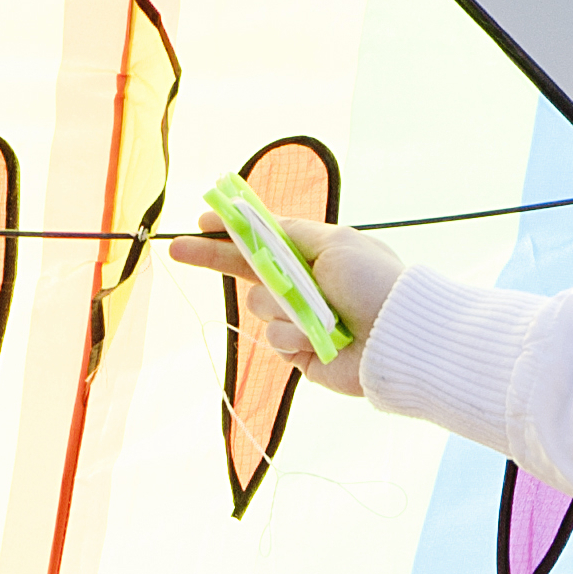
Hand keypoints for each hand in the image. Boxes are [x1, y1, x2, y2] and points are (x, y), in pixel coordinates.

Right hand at [165, 214, 402, 398]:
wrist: (396, 337)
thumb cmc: (373, 283)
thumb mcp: (334, 244)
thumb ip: (293, 233)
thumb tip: (260, 221)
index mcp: (311, 252)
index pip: (261, 238)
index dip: (231, 231)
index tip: (202, 221)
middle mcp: (301, 284)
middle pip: (244, 270)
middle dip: (211, 257)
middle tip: (176, 249)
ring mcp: (297, 318)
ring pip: (259, 307)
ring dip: (283, 307)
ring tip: (320, 313)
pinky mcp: (298, 352)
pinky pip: (275, 340)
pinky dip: (296, 337)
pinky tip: (322, 339)